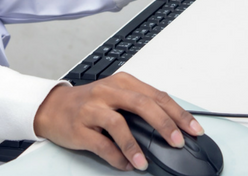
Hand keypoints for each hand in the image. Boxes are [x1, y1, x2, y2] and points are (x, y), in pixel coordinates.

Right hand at [33, 72, 203, 170]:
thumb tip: (172, 126)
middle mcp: (108, 92)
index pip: (157, 96)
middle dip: (164, 124)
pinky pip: (100, 144)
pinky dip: (115, 156)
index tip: (194, 129)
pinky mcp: (79, 127)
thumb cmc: (90, 103)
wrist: (52, 107)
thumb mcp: (117, 96)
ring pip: (119, 123)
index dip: (178, 113)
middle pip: (142, 104)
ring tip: (145, 162)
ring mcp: (92, 109)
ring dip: (135, 145)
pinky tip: (125, 164)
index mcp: (123, 82)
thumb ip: (141, 106)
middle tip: (178, 142)